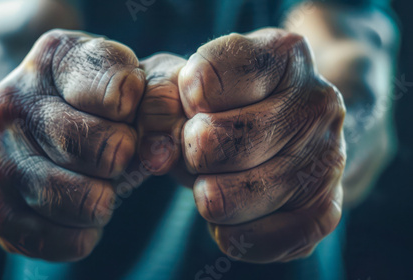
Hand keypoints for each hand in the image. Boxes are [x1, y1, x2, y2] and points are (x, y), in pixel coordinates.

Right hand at [0, 29, 145, 260]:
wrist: (37, 116)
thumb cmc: (97, 98)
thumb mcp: (130, 76)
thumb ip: (156, 101)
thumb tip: (159, 154)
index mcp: (54, 57)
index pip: (120, 94)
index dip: (138, 113)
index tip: (127, 112)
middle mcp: (13, 103)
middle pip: (104, 151)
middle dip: (124, 159)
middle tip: (116, 154)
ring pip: (80, 200)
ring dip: (104, 199)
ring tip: (100, 184)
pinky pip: (55, 239)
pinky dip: (82, 234)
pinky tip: (82, 212)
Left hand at [140, 28, 345, 262]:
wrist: (294, 129)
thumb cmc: (233, 105)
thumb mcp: (193, 85)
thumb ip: (160, 104)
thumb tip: (158, 154)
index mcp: (284, 55)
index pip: (203, 82)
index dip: (184, 102)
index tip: (198, 104)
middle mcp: (317, 102)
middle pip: (214, 143)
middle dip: (192, 153)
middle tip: (204, 150)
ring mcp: (327, 159)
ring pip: (229, 198)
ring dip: (208, 194)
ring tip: (219, 180)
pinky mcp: (324, 212)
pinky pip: (252, 240)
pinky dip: (228, 232)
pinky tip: (234, 214)